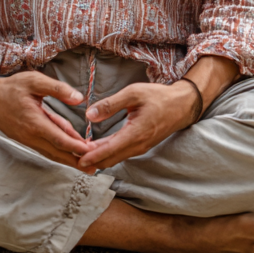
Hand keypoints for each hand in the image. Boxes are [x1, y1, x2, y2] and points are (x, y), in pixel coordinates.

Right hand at [0, 70, 94, 169]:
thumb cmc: (11, 87)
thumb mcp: (35, 80)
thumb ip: (57, 89)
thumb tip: (79, 98)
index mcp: (34, 122)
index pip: (59, 139)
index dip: (75, 147)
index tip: (91, 152)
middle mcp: (31, 135)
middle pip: (57, 152)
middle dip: (75, 160)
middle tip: (94, 168)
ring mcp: (27, 139)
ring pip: (51, 152)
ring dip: (68, 159)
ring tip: (85, 165)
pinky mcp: (26, 139)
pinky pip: (45, 148)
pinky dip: (57, 151)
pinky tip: (68, 152)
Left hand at [76, 80, 197, 170]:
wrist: (182, 106)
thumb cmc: (159, 97)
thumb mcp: (134, 93)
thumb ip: (111, 104)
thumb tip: (89, 114)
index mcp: (135, 134)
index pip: (109, 151)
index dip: (92, 157)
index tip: (76, 159)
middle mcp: (137, 145)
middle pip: (110, 159)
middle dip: (91, 159)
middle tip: (71, 153)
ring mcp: (140, 147)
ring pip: (115, 157)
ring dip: (98, 156)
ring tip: (79, 150)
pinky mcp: (141, 145)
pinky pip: (121, 153)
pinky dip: (107, 153)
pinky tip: (96, 147)